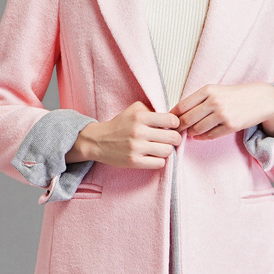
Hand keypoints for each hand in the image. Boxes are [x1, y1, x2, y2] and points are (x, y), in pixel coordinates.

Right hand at [65, 101, 181, 168]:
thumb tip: (171, 117)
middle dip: (175, 139)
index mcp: (140, 117)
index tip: (172, 127)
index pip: (171, 120)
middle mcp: (139, 132)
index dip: (175, 124)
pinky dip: (159, 160)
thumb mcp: (134, 110)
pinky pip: (159, 163)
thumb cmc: (120, 125)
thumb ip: (152, 110)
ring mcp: (136, 148)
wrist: (98, 141)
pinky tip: (153, 156)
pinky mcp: (134, 162)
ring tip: (160, 148)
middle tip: (171, 139)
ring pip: (167, 151)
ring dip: (166, 150)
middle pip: (173, 137)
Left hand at [170, 83, 273, 140]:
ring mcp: (223, 114)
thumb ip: (198, 100)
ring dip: (191, 133)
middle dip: (178, 128)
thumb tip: (176, 114)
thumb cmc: (234, 95)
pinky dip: (202, 137)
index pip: (182, 106)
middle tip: (175, 132)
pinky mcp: (230, 126)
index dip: (172, 116)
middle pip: (186, 119)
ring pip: (196, 129)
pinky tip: (200, 135)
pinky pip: (209, 136)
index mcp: (208, 90)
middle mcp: (214, 101)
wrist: (261, 99)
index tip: (168, 122)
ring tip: (190, 132)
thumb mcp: (215, 91)